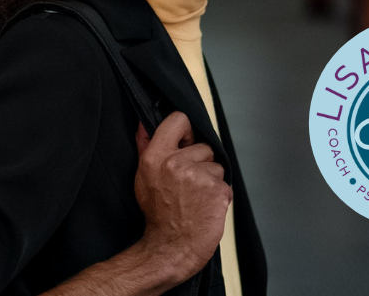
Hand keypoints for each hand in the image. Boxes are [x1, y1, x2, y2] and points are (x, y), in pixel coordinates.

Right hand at [133, 112, 231, 284]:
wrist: (170, 249)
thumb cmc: (157, 216)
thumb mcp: (143, 178)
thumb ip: (145, 147)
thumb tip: (144, 124)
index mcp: (156, 157)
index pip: (178, 120)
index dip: (186, 130)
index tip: (186, 143)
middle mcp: (177, 163)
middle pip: (204, 147)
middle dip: (200, 163)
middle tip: (187, 185)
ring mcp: (199, 177)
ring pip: (217, 166)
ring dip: (210, 181)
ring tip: (196, 198)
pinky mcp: (217, 191)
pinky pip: (225, 185)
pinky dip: (219, 196)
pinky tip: (206, 207)